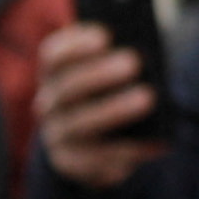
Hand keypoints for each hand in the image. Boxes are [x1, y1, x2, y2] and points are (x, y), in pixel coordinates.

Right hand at [35, 21, 158, 189]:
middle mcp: (47, 103)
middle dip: (100, 73)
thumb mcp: (109, 74)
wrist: (91, 143)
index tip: (106, 36)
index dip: (76, 45)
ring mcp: (56, 135)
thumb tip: (146, 62)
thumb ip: (119, 62)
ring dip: (114, 109)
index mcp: (53, 74)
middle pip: (67, 87)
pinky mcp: (69, 163)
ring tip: (148, 98)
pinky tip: (151, 141)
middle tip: (134, 62)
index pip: (52, 56)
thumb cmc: (108, 94)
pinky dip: (124, 149)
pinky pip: (94, 159)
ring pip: (79, 124)